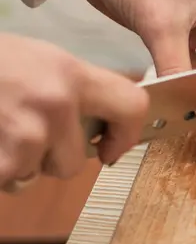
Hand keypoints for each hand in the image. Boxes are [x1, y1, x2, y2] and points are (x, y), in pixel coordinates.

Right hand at [0, 33, 148, 191]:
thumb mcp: (42, 61)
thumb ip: (77, 92)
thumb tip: (107, 129)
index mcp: (73, 74)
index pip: (133, 106)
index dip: (127, 135)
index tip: (111, 149)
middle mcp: (55, 103)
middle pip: (77, 163)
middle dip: (53, 159)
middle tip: (26, 133)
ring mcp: (25, 133)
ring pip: (37, 175)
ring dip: (18, 164)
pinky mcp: (0, 159)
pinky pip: (8, 181)